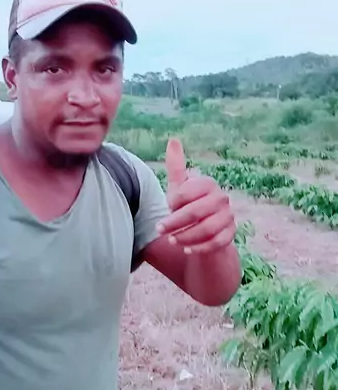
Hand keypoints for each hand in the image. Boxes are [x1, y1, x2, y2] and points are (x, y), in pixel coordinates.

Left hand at [156, 139, 235, 254]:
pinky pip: (216, 243)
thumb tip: (173, 140)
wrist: (206, 231)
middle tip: (159, 229)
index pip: (188, 192)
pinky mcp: (230, 235)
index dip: (174, 201)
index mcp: (208, 184)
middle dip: (175, 222)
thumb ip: (176, 166)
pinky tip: (186, 250)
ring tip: (172, 240)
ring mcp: (228, 217)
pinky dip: (199, 248)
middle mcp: (222, 199)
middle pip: (196, 212)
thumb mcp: (180, 188)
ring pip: (207, 229)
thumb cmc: (189, 206)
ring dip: (186, 237)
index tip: (166, 207)